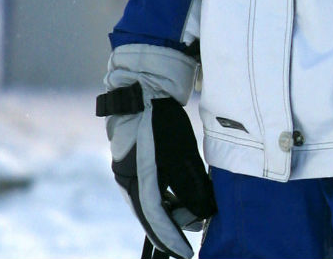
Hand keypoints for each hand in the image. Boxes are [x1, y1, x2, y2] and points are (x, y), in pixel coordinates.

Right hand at [97, 44, 215, 258]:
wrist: (142, 89)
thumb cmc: (161, 120)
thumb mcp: (180, 153)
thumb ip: (190, 184)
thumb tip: (202, 213)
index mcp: (137, 180)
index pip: (157, 218)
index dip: (172, 238)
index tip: (185, 254)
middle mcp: (129, 179)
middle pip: (154, 212)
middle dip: (175, 225)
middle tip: (197, 231)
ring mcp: (131, 170)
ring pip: (154, 199)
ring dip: (174, 209)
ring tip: (196, 214)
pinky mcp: (137, 161)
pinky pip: (153, 186)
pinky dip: (169, 194)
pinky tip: (183, 197)